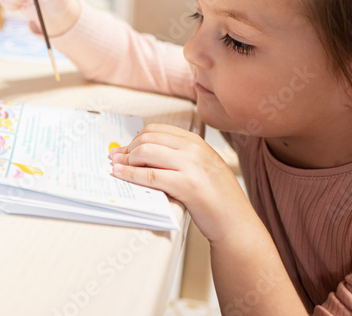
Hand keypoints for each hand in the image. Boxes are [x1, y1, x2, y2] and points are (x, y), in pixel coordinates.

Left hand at [109, 124, 253, 243]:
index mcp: (196, 142)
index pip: (156, 130)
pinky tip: (121, 176)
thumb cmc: (217, 198)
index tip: (124, 148)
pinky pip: (150, 176)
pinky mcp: (186, 185)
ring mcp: (190, 166)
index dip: (135, 139)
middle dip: (127, 148)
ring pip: (145, 153)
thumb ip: (179, 156)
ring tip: (115, 167)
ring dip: (125, 160)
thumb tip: (145, 152)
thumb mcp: (202, 166)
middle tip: (115, 158)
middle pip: (148, 139)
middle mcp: (193, 149)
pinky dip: (130, 175)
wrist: (235, 222)